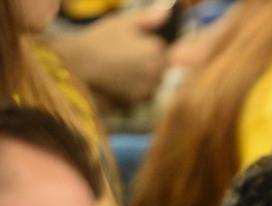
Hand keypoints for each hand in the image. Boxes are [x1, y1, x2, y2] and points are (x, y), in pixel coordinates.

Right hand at [49, 6, 169, 104]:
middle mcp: (156, 70)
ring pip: (155, 81)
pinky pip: (144, 94)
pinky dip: (136, 88)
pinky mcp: (138, 99)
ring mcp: (148, 87)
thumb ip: (148, 18)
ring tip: (123, 68)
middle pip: (162, 67)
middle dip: (150, 62)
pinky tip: (121, 80)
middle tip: (127, 57)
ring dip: (146, 77)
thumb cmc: (100, 40)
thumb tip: (166, 13)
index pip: (164, 49)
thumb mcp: (123, 23)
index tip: (135, 46)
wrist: (78, 63)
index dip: (151, 46)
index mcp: (156, 50)